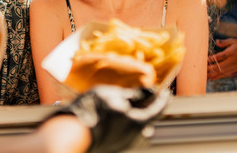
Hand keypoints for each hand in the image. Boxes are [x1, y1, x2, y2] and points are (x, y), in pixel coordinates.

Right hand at [54, 86, 170, 152]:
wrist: (70, 133)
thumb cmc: (91, 110)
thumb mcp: (113, 94)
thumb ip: (132, 94)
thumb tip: (146, 93)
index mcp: (138, 123)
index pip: (158, 109)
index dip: (163, 98)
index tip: (166, 90)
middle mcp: (135, 137)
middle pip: (148, 120)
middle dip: (150, 108)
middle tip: (148, 96)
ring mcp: (124, 144)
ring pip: (137, 128)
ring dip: (137, 116)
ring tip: (131, 105)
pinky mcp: (114, 147)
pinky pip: (126, 133)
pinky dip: (127, 123)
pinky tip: (117, 116)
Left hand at [207, 38, 236, 80]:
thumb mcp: (233, 41)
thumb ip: (224, 42)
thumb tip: (217, 41)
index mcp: (232, 52)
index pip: (222, 56)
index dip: (214, 58)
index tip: (207, 59)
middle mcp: (233, 61)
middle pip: (221, 66)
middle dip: (211, 67)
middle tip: (203, 68)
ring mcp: (233, 67)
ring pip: (222, 72)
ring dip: (213, 74)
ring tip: (204, 75)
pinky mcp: (233, 70)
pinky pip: (225, 75)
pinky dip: (217, 77)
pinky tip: (211, 79)